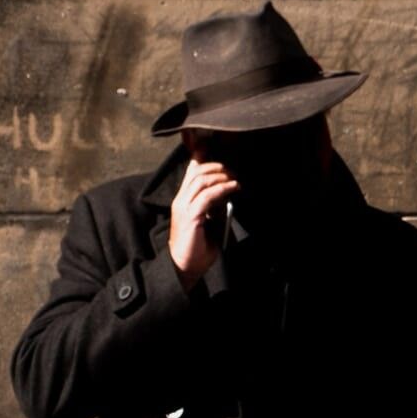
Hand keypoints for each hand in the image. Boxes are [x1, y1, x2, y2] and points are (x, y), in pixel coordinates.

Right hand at [168, 159, 239, 292]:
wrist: (185, 267)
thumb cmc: (197, 247)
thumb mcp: (209, 221)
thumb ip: (215, 207)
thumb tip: (228, 193)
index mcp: (183, 199)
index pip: (191, 170)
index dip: (204, 156)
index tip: (220, 149)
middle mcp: (181, 200)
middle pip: (197, 171)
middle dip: (218, 166)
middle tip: (234, 171)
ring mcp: (183, 207)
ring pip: (201, 180)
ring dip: (222, 176)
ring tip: (235, 179)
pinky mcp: (190, 216)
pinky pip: (207, 196)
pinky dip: (222, 189)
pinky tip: (233, 188)